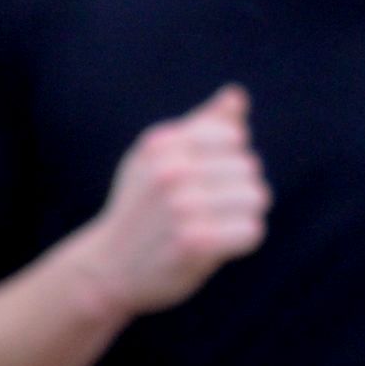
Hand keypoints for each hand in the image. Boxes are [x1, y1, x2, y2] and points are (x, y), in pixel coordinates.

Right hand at [81, 85, 266, 316]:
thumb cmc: (142, 207)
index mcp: (162, 143)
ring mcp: (182, 208)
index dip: (229, 159)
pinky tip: (218, 246)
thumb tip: (236, 95)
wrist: (108, 269)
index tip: (207, 178)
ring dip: (244, 215)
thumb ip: (201, 125)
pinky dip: (242, 240)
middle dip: (239, 188)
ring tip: (217, 225)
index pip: (233, 136)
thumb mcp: (158, 159)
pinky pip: (251, 230)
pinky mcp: (195, 244)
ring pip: (256, 197)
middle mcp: (170, 171)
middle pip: (249, 167)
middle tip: (211, 209)